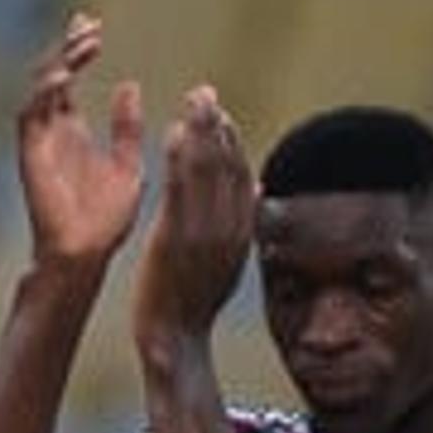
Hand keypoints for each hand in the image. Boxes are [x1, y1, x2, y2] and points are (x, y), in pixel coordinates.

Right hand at [17, 11, 146, 272]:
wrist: (85, 258)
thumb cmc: (106, 222)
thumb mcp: (129, 165)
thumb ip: (126, 129)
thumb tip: (128, 86)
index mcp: (72, 133)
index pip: (67, 81)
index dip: (77, 52)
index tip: (95, 28)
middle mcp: (51, 133)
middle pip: (50, 77)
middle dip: (66, 47)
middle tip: (89, 24)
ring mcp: (38, 144)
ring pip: (38, 90)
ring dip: (58, 62)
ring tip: (85, 43)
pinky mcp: (31, 157)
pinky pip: (29, 116)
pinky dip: (43, 92)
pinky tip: (64, 74)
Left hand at [133, 84, 255, 351]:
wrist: (175, 339)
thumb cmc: (192, 303)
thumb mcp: (226, 261)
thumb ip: (239, 223)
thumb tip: (258, 188)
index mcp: (241, 234)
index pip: (241, 177)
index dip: (232, 143)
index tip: (222, 116)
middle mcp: (228, 229)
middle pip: (228, 165)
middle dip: (218, 125)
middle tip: (205, 93)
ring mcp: (204, 232)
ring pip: (208, 170)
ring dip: (201, 129)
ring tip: (194, 100)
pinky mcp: (177, 238)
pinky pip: (182, 188)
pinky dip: (181, 157)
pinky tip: (174, 132)